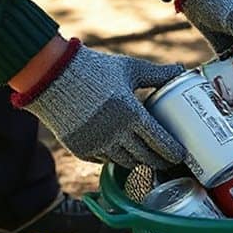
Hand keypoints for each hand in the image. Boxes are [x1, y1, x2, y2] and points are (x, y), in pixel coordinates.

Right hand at [11, 39, 185, 169]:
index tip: (181, 156)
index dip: (173, 153)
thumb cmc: (94, 69)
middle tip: (168, 161)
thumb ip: (157, 74)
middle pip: (145, 157)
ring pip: (125, 163)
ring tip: (148, 160)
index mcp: (131, 113)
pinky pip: (104, 160)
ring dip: (139, 163)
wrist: (50, 76)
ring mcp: (96, 144)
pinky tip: (123, 154)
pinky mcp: (81, 149)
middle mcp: (115, 133)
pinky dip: (115, 158)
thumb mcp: (129, 68)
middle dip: (159, 162)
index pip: (159, 142)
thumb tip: (181, 70)